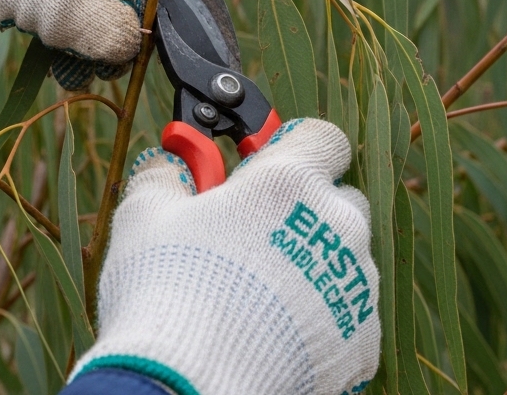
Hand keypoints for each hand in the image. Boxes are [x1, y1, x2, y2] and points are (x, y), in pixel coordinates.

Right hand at [76, 119, 380, 394]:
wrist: (188, 383)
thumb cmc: (164, 290)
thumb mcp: (144, 214)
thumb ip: (169, 174)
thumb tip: (174, 165)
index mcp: (289, 181)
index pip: (321, 137)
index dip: (290, 148)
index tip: (261, 167)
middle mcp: (337, 225)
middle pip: (339, 199)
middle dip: (303, 210)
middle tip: (251, 235)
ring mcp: (356, 286)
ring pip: (344, 260)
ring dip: (310, 266)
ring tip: (255, 296)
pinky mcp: (362, 341)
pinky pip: (348, 316)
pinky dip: (319, 320)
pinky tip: (272, 334)